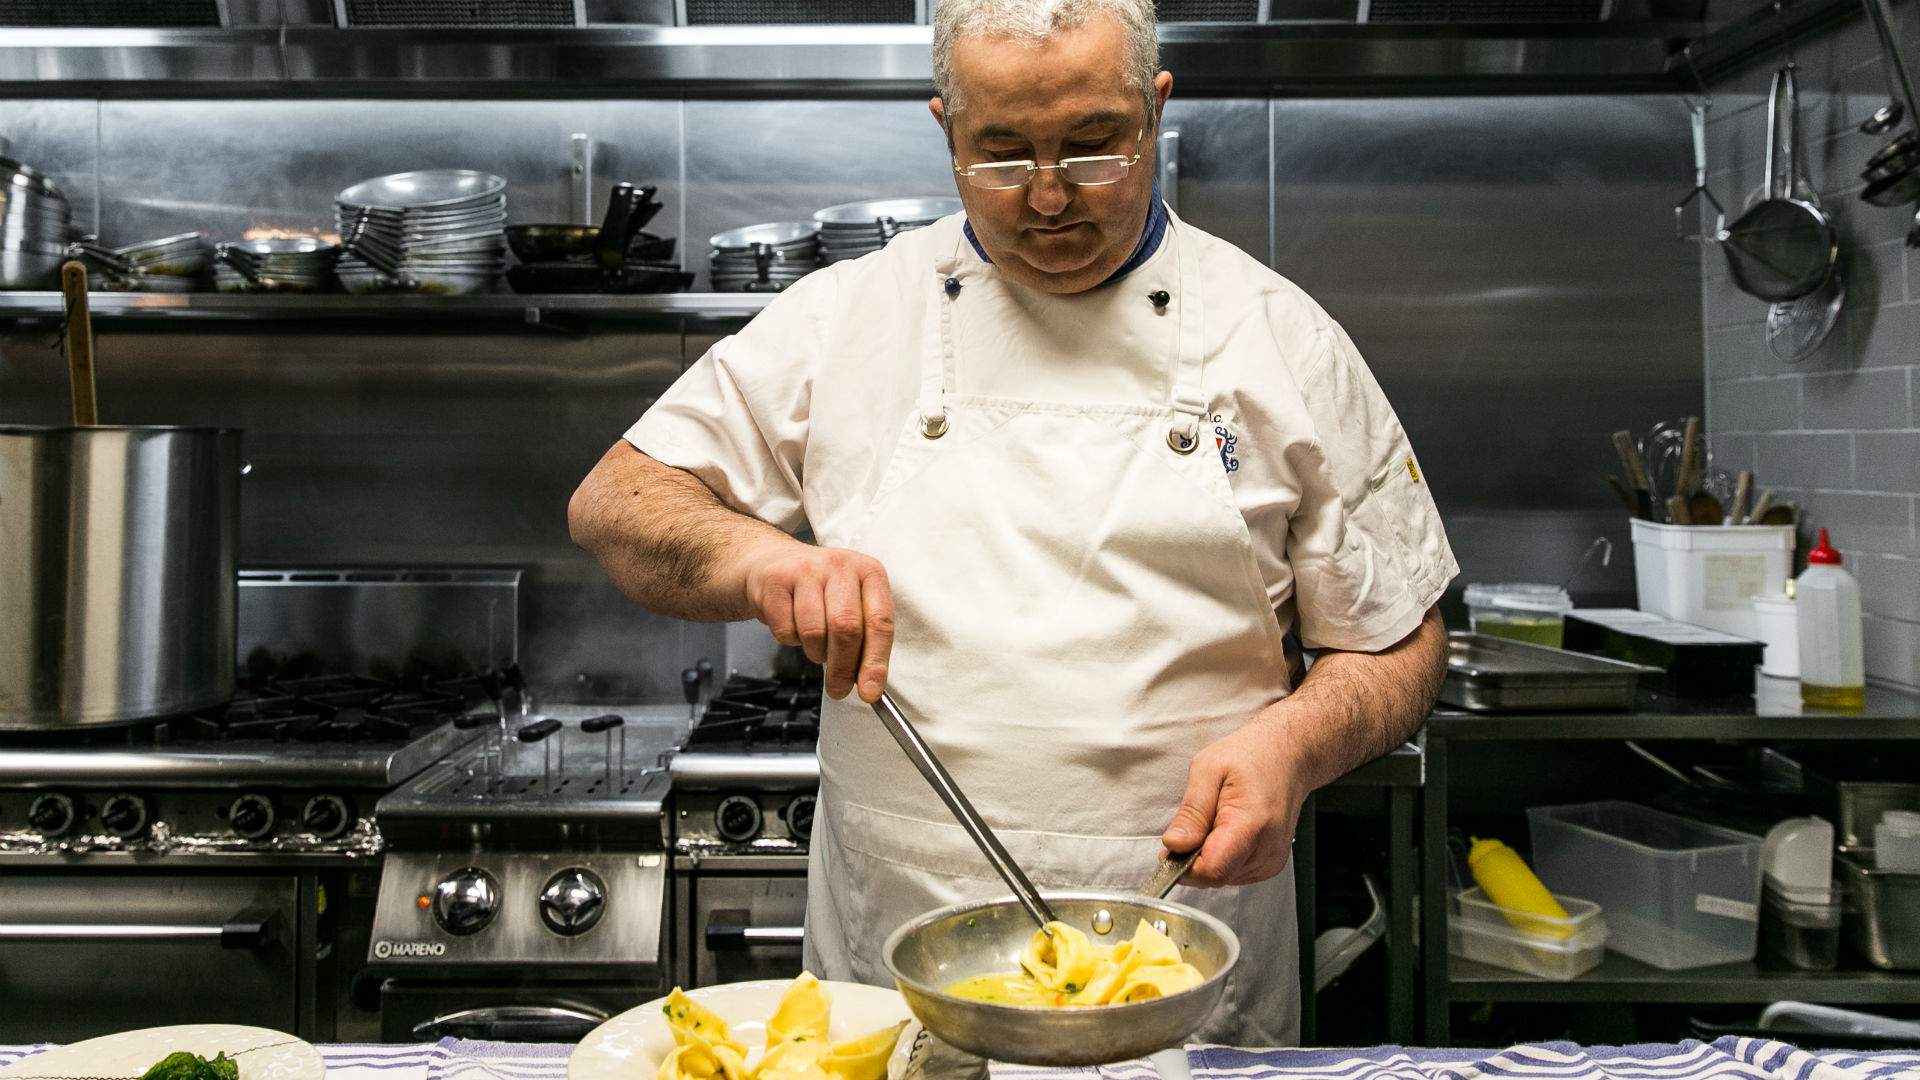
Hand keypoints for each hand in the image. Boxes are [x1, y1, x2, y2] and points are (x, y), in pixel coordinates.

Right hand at [741, 538, 893, 702]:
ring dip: (815, 652)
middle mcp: (840, 566)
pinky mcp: (776, 581)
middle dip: (843, 668)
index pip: (880, 621)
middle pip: (847, 628)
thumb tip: (870, 684)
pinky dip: (790, 640)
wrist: (772, 564)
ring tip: (816, 645)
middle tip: (838, 689)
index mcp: (869, 572)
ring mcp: (806, 570)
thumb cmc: (820, 591)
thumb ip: (866, 639)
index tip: (870, 691)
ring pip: (815, 632)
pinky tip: (793, 625)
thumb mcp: (852, 603)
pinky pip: (786, 630)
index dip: (876, 661)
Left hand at [1160, 715, 1306, 886]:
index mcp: (1251, 825)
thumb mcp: (1208, 770)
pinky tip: (1228, 829)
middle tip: (1200, 819)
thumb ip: (1191, 813)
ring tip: (1219, 819)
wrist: (1288, 757)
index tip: (1172, 846)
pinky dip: (1222, 855)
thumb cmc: (1251, 756)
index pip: (1211, 871)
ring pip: (1222, 877)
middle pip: (1214, 876)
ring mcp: (1271, 861)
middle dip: (1194, 857)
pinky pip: (1233, 872)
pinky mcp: (1270, 865)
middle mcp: (1267, 851)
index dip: (1183, 865)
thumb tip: (1174, 846)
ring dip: (1209, 855)